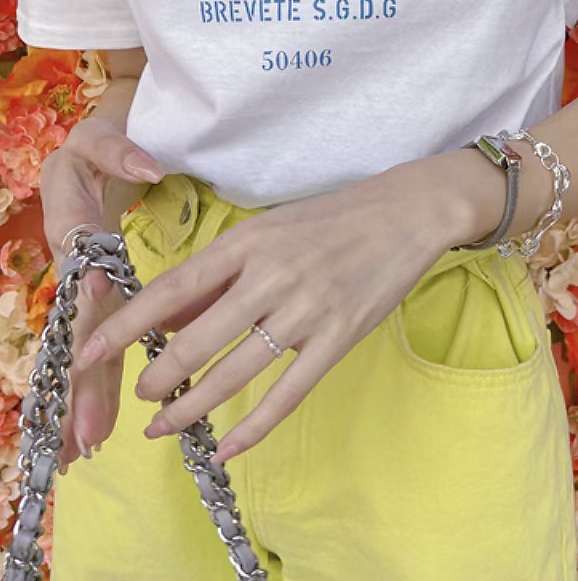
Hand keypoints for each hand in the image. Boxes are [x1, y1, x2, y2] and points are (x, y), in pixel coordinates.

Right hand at [39, 116, 165, 469]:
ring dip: (83, 397)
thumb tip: (149, 170)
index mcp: (78, 232)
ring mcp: (82, 289)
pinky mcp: (96, 300)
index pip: (86, 274)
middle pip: (82, 329)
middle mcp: (75, 269)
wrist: (91, 155)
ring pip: (85, 347)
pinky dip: (91, 387)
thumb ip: (118, 152)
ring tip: (81, 449)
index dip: (91, 304)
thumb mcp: (101, 139)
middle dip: (84, 382)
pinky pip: (96, 346)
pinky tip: (91, 429)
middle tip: (89, 434)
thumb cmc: (97, 148)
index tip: (96, 336)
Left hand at [71, 153, 479, 463]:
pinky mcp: (339, 336)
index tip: (91, 351)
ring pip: (236, 371)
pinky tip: (228, 446)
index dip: (127, 324)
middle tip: (140, 397)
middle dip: (158, 376)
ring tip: (164, 426)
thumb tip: (166, 314)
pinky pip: (288, 391)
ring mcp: (307, 308)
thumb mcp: (267, 231)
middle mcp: (271, 275)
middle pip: (197, 339)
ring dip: (192, 405)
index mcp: (247, 242)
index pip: (173, 288)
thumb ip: (218, 274)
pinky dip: (254, 424)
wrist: (406, 212)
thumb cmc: (331, 219)